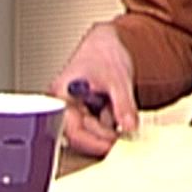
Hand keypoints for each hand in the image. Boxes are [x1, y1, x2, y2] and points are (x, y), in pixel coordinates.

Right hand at [47, 21, 138, 156]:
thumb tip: (129, 126)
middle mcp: (63, 104)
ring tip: (119, 116)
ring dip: (106, 131)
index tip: (111, 147)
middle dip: (102, 137)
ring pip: (88, 131)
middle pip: (80, 134)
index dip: (92, 142)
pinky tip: (114, 114)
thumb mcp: (118, 80)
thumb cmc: (103, 54)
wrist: (106, 44)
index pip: (72, 130)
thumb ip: (123, 105)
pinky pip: (95, 126)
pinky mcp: (83, 112)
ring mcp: (73, 108)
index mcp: (62, 95)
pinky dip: (107, 125)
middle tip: (122, 139)